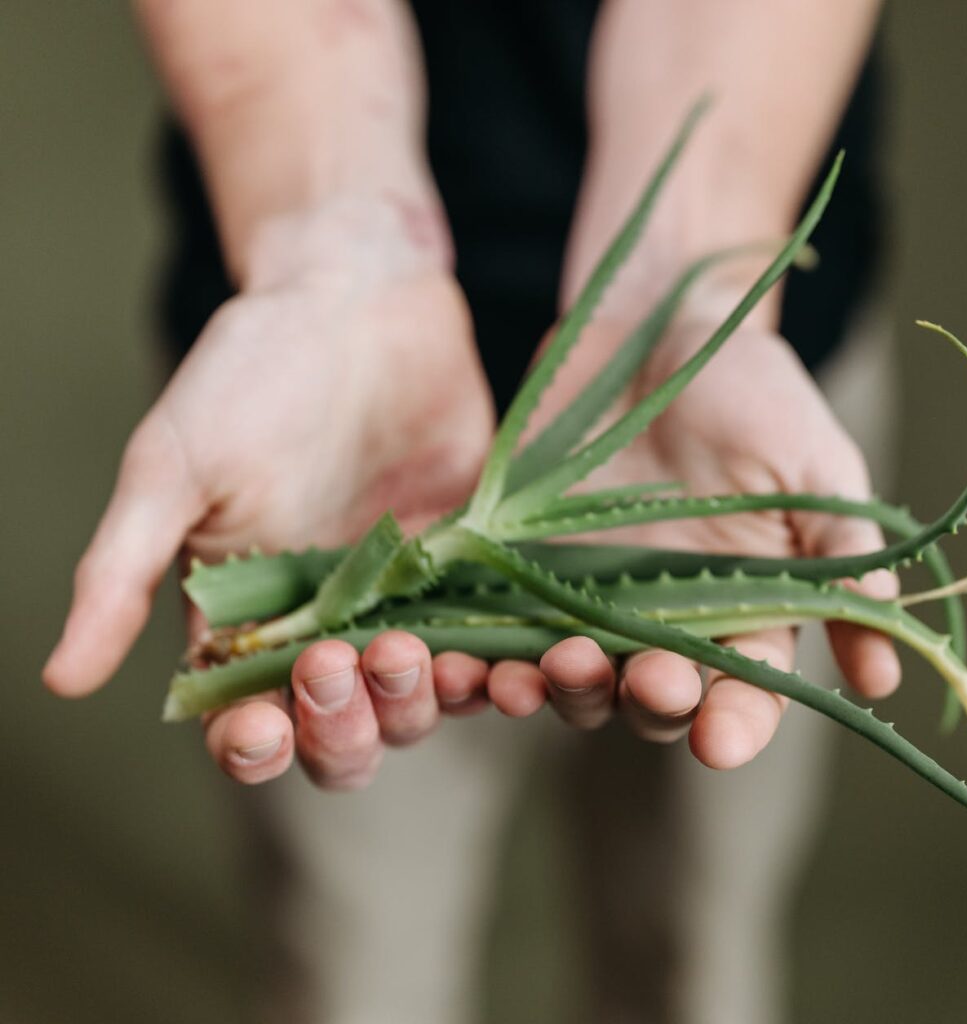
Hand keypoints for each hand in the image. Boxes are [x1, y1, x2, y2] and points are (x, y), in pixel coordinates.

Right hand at [44, 196, 494, 787]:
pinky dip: (507, 667)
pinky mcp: (475, 567)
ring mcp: (408, 600)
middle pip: (346, 732)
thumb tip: (59, 677)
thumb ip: (123, 572)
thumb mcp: (173, 467)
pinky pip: (495, 639)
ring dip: (425, 703)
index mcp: (247, 619)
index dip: (256, 744)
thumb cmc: (251, 372)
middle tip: (345, 661)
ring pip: (423, 700)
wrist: (359, 299)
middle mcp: (330, 625)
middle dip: (346, 724)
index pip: (249, 721)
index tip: (263, 725)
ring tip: (429, 659)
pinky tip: (520, 662)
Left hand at [478, 309, 899, 766]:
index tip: (721, 740)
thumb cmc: (748, 390)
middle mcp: (660, 618)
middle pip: (649, 698)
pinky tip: (461, 660)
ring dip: (555, 690)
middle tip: (644, 679)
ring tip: (535, 678)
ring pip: (569, 677)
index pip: (742, 692)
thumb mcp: (811, 466)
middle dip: (646, 702)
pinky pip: (495, 627)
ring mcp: (584, 595)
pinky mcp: (520, 565)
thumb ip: (841, 558)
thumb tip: (883, 675)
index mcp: (739, 607)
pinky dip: (478, 655)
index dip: (735, 724)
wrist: (655, 327)